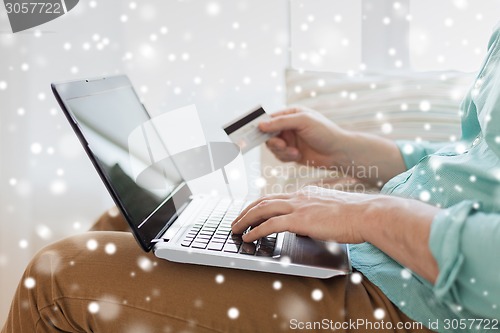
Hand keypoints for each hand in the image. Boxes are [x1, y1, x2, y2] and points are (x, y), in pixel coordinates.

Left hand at [231, 186, 373, 242]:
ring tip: (236, 229)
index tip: (250, 213)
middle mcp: (298, 197)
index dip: (259, 205)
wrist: (367, 213)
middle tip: (236, 221)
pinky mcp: (300, 219)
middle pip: (263, 201)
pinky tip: (249, 237)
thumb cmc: (354, 215)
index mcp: (305, 193)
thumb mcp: (330, 211)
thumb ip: (314, 215)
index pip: (275, 197)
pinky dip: (256, 230)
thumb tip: (306, 225)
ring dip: (245, 220)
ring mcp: (298, 206)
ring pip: (262, 210)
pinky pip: (270, 224)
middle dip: (246, 211)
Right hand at [260, 107, 349, 168]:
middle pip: (268, 134)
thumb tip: (261, 125)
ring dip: (281, 151)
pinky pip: (279, 156)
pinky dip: (286, 157)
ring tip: (294, 152)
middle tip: (280, 144)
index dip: (261, 124)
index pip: (270, 117)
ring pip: (273, 147)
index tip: (252, 131)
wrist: (338, 152)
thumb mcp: (303, 121)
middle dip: (273, 141)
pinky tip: (297, 156)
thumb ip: (281, 122)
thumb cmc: (324, 132)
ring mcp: (290, 140)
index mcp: (291, 114)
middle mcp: (288, 126)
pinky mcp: (291, 153)